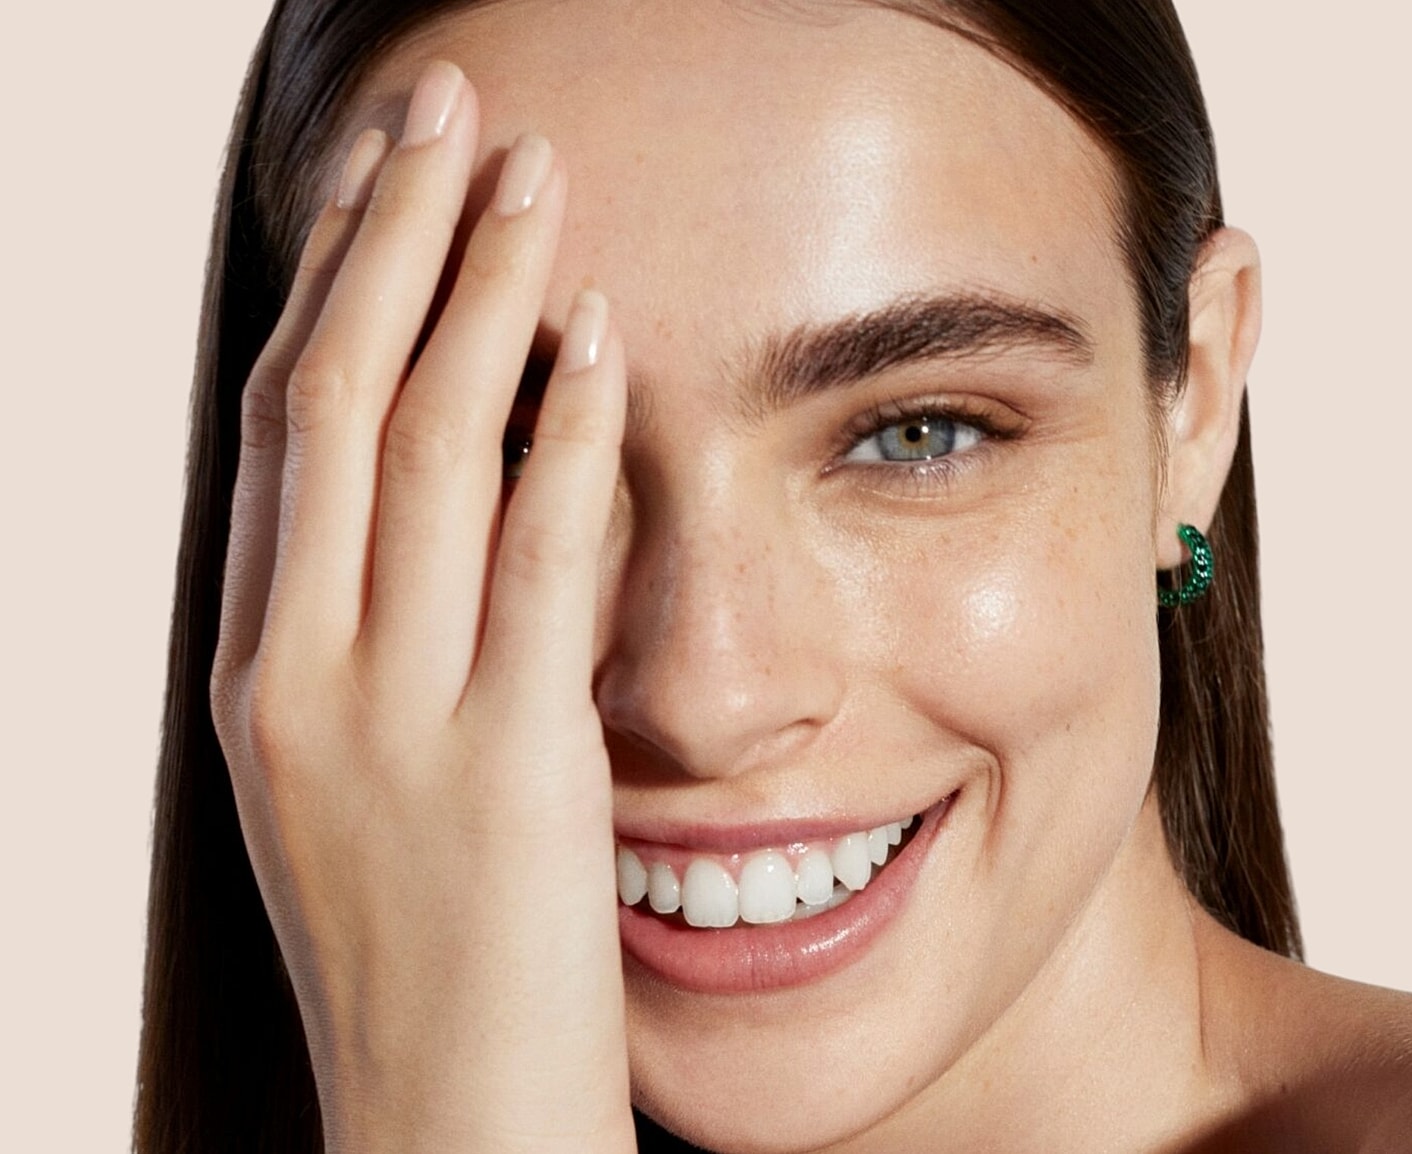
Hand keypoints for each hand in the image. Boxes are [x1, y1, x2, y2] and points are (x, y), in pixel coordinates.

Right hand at [209, 60, 633, 1152]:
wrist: (439, 1127)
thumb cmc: (422, 955)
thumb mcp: (363, 775)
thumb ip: (387, 637)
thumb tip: (448, 499)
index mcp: (263, 668)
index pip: (289, 427)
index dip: (339, 283)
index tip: (386, 176)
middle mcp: (299, 672)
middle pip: (337, 399)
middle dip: (395, 234)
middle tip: (447, 106)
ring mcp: (390, 718)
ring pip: (421, 452)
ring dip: (479, 292)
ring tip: (530, 169)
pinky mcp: (503, 768)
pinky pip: (536, 562)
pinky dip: (564, 435)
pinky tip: (599, 337)